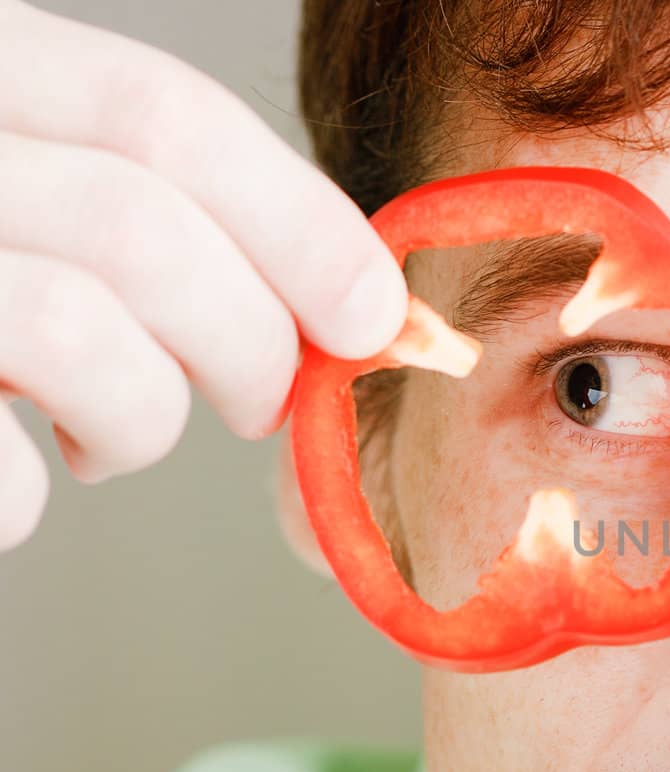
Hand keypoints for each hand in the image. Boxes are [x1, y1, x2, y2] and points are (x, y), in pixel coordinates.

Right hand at [0, 0, 406, 549]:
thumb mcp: (18, 191)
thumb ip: (131, 202)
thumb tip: (342, 297)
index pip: (163, 114)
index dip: (299, 222)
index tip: (373, 313)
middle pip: (146, 226)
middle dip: (251, 340)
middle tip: (262, 402)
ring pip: (78, 332)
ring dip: (140, 418)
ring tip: (106, 437)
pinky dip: (21, 498)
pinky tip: (11, 486)